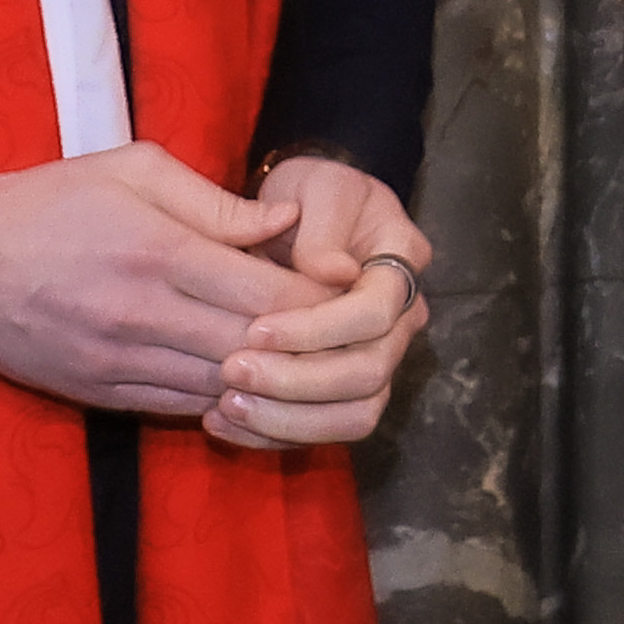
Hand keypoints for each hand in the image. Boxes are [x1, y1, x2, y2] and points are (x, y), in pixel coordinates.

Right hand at [0, 153, 342, 420]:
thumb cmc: (50, 200)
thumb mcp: (135, 169)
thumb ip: (217, 201)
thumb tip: (290, 218)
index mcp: (158, 253)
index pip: (268, 293)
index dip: (320, 301)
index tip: (346, 292)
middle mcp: (142, 316)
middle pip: (256, 347)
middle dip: (309, 346)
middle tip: (344, 334)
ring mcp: (117, 363)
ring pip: (223, 388)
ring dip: (270, 381)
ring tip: (306, 363)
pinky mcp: (98, 393)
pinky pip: (180, 408)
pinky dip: (222, 399)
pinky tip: (249, 383)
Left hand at [209, 156, 435, 452]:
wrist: (304, 214)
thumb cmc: (313, 195)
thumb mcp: (319, 189)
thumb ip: (323, 228)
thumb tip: (331, 273)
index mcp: (402, 265)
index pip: (375, 314)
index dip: (319, 329)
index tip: (257, 328)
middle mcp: (401, 321)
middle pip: (370, 375)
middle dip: (299, 381)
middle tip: (232, 370)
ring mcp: (378, 359)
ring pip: (355, 415)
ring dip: (290, 419)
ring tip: (226, 404)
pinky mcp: (344, 390)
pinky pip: (324, 430)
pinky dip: (273, 434)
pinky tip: (220, 421)